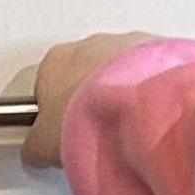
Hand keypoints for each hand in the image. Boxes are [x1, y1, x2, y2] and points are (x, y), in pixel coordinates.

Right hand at [24, 32, 166, 168]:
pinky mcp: (159, 49)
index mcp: (54, 61)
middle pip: (84, 73)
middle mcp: (89, 45)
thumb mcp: (44, 144)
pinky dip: (149, 89)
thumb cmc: (87, 117)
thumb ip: (35, 144)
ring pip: (118, 70)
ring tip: (127, 127)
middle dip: (91, 99)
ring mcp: (125, 43)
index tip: (66, 134)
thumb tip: (35, 152)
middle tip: (98, 131)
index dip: (56, 114)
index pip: (47, 85)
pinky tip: (148, 117)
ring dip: (122, 93)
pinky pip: (150, 70)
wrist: (136, 107)